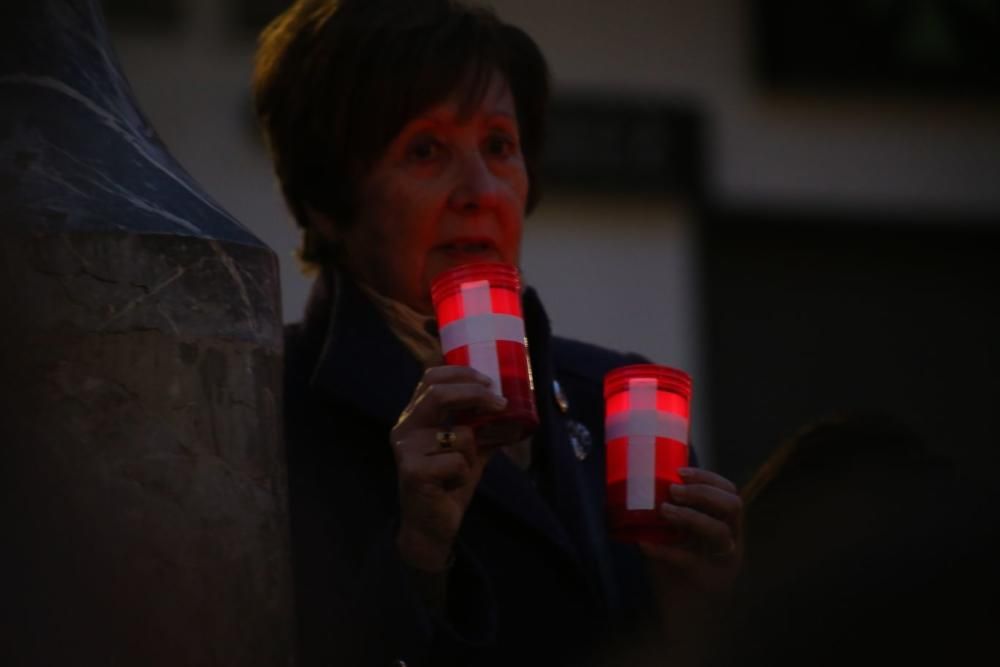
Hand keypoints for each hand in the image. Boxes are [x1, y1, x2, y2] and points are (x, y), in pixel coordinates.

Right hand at [391, 366, 506, 570]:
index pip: (431, 377)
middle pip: (439, 394)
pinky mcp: (413, 471)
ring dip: (473, 452)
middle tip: (501, 403)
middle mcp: (405, 427)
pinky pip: (457, 462)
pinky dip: (465, 473)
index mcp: (415, 416)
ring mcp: (405, 449)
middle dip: (476, 395)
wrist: (431, 526)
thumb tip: (513, 408)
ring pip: (460, 434)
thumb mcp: (469, 450)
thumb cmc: (448, 483)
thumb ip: (482, 427)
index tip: (489, 381)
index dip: (462, 373)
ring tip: (462, 469)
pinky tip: (451, 485)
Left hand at [641, 467, 742, 595]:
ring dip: (690, 516)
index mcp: (729, 530)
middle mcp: (733, 545)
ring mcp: (724, 565)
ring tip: (663, 510)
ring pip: (719, 532)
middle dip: (703, 492)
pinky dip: (663, 549)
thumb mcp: (676, 541)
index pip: (731, 495)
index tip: (680, 472)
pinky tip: (643, 543)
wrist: (678, 622)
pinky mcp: (708, 584)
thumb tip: (642, 488)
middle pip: (733, 506)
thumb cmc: (675, 577)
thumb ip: (670, 520)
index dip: (709, 478)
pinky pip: (688, 560)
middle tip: (673, 490)